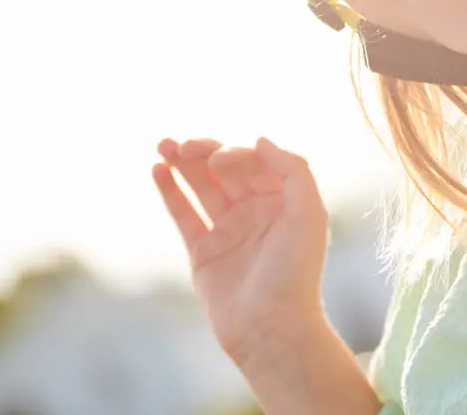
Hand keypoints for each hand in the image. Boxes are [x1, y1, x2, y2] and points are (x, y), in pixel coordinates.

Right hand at [153, 136, 329, 367]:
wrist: (271, 327)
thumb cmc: (295, 272)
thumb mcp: (309, 214)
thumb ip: (293, 171)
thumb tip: (259, 140)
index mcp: (284, 201)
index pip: (255, 162)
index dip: (235, 153)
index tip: (218, 159)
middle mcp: (257, 212)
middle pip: (226, 170)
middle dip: (204, 152)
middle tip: (183, 144)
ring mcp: (229, 231)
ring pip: (203, 188)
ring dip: (183, 165)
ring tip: (163, 144)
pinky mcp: (204, 253)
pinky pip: (184, 215)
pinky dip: (171, 192)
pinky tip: (157, 170)